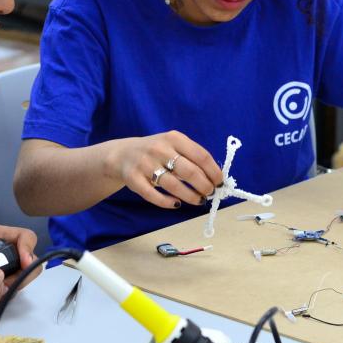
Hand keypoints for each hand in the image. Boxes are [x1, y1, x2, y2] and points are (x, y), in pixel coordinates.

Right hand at [102, 131, 223, 208]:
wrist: (123, 154)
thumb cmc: (157, 151)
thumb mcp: (174, 145)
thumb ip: (192, 156)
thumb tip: (216, 178)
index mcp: (174, 138)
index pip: (201, 156)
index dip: (214, 172)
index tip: (220, 183)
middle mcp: (160, 149)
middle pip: (190, 171)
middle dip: (204, 186)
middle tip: (209, 193)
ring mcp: (145, 164)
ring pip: (173, 185)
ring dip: (190, 196)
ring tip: (198, 201)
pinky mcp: (134, 179)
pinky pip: (153, 195)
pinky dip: (168, 202)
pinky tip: (176, 204)